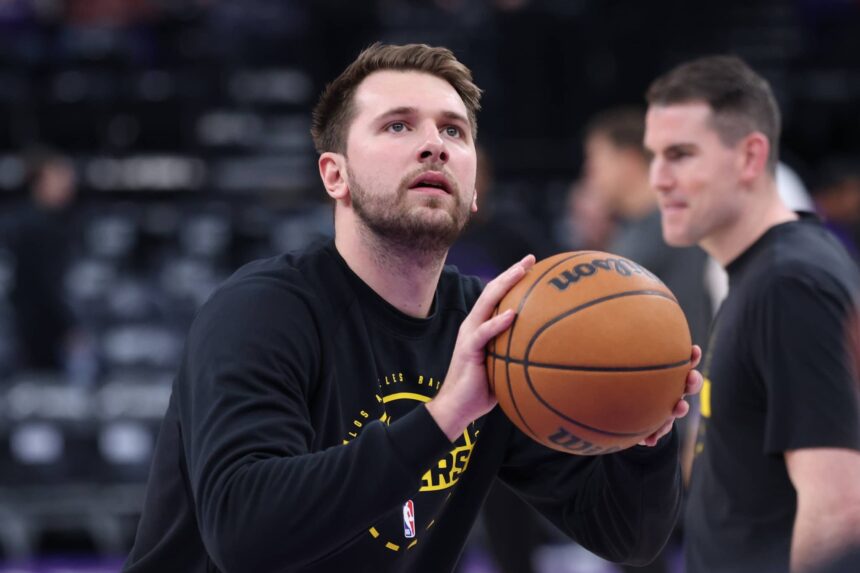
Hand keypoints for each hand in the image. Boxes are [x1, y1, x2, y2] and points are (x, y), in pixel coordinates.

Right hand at [426, 254, 535, 440]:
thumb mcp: (504, 366)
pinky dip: (497, 322)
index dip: (513, 278)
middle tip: (531, 259)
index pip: (498, 296)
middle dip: (512, 272)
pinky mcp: (468, 349)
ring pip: (486, 302)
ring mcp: (469, 335)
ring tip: (522, 272)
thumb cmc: (483, 390)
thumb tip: (550, 352)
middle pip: (492, 290)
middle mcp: (474, 325)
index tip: (533, 266)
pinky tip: (512, 314)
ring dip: (505, 285)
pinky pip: (484, 333)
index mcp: (482, 326)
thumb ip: (518, 353)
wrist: (457, 407)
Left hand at [638, 345, 702, 446]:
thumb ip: (629, 365)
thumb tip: (629, 385)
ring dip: (680, 409)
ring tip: (678, 408)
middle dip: (694, 381)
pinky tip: (649, 440)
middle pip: (690, 384)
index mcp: (670, 374)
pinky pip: (662, 430)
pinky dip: (656, 435)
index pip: (685, 362)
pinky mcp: (662, 424)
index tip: (694, 350)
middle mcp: (674, 389)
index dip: (693, 357)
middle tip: (691, 378)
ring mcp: (670, 406)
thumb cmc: (631, 385)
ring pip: (679, 408)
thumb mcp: (630, 372)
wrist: (632, 407)